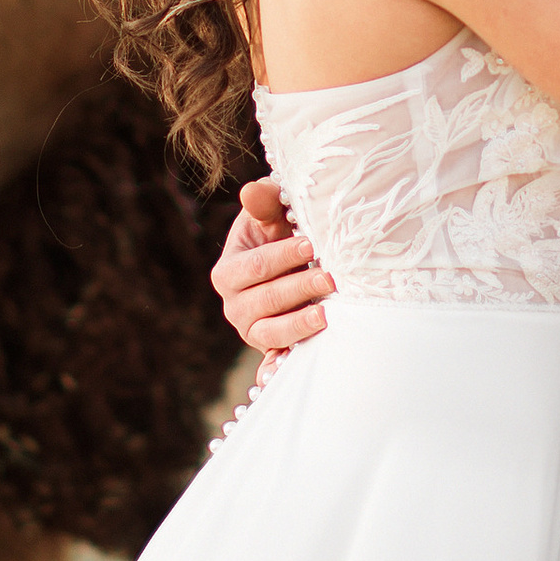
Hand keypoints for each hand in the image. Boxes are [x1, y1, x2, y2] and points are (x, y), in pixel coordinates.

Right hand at [212, 176, 334, 356]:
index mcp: (228, 272)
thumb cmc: (279, 235)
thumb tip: (252, 191)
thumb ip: (263, 201)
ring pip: (272, 332)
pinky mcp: (269, 350)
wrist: (289, 269)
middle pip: (267, 299)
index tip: (311, 245)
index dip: (282, 256)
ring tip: (326, 316)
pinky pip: (273, 363)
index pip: (255, 266)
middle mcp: (234, 306)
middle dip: (300, 288)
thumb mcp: (270, 215)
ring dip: (298, 325)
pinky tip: (292, 369)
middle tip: (331, 278)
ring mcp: (251, 331)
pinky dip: (278, 368)